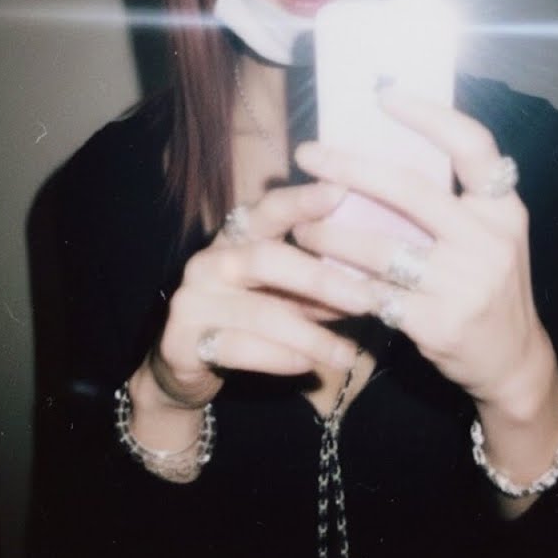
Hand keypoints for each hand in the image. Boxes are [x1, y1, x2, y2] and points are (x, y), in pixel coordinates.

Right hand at [147, 181, 369, 409]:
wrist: (182, 365)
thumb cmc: (248, 318)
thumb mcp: (286, 297)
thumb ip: (320, 286)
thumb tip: (376, 281)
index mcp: (236, 237)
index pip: (268, 210)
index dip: (302, 200)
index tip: (340, 191)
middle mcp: (210, 260)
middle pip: (266, 258)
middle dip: (321, 280)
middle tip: (368, 300)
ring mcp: (191, 299)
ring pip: (258, 312)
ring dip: (310, 336)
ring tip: (347, 355)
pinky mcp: (180, 340)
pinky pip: (238, 348)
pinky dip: (279, 358)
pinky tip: (309, 366)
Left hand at [292, 86, 557, 417]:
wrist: (512, 361)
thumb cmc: (488, 284)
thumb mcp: (487, 236)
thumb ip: (450, 201)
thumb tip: (379, 150)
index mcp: (503, 209)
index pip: (473, 146)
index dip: (430, 115)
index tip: (384, 95)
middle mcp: (489, 242)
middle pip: (410, 190)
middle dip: (349, 168)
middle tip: (308, 154)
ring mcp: (465, 285)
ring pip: (380, 247)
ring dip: (330, 234)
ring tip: (301, 227)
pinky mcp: (438, 324)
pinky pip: (374, 294)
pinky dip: (341, 283)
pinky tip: (318, 276)